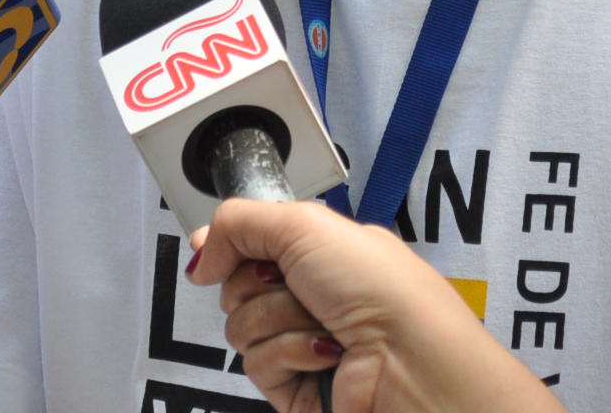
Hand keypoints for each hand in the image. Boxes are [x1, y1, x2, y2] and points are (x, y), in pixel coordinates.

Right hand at [190, 199, 565, 412]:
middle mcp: (308, 294)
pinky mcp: (295, 386)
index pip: (248, 243)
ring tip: (321, 323)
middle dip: (257, 283)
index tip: (223, 248)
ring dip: (277, 319)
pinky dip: (289, 355)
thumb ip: (237, 224)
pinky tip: (324, 354)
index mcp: (316, 250)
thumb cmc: (378, 286)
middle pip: (235, 284)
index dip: (231, 245)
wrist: (410, 356)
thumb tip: (200, 253)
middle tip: (294, 284)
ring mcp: (300, 341)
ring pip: (241, 326)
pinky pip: (257, 365)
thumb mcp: (302, 224)